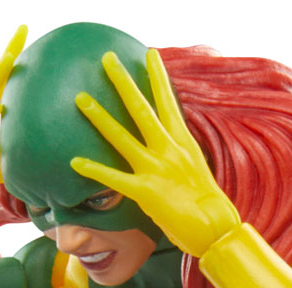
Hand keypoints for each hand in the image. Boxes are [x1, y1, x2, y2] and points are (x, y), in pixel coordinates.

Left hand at [70, 50, 240, 257]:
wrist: (216, 228)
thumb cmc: (208, 206)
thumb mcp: (195, 172)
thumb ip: (178, 157)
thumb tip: (166, 155)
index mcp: (183, 142)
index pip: (168, 101)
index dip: (158, 77)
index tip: (149, 54)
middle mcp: (169, 148)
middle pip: (141, 108)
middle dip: (123, 82)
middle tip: (106, 58)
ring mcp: (156, 168)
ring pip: (122, 136)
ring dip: (100, 117)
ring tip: (80, 98)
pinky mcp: (146, 190)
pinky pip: (114, 178)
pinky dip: (94, 170)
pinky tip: (75, 162)